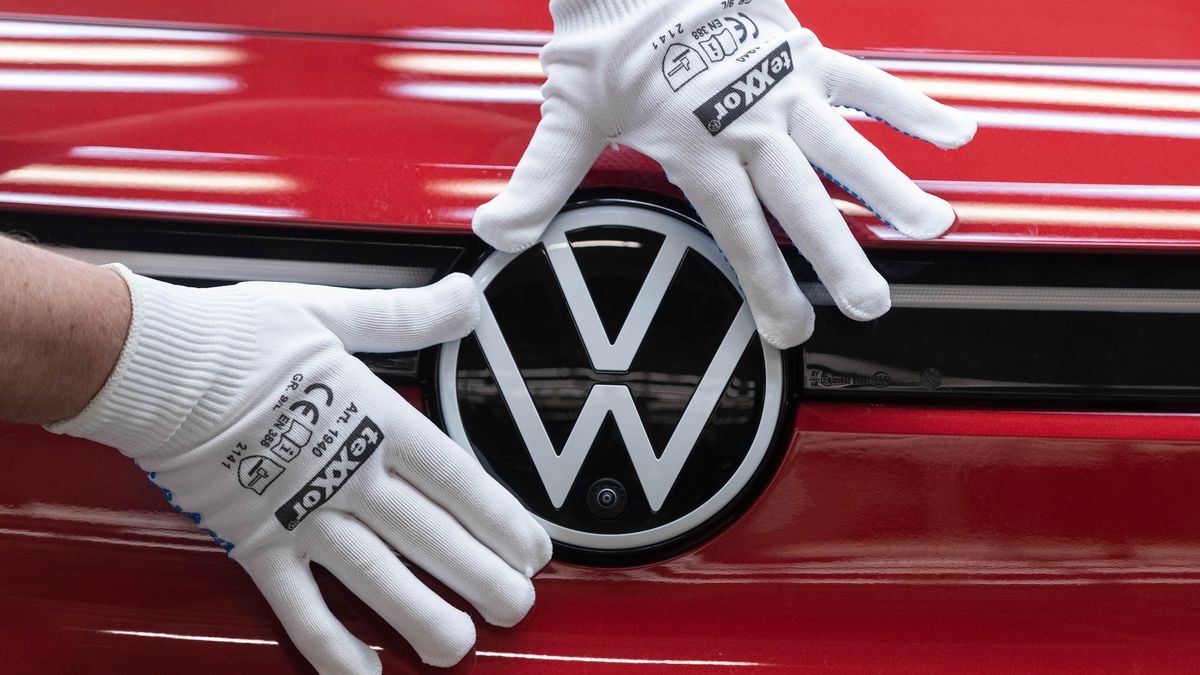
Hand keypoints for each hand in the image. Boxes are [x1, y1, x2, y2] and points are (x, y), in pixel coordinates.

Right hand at [48, 268, 551, 672]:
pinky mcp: (256, 542)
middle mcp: (347, 473)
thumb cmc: (237, 337)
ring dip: (420, 614)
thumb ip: (405, 316)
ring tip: (458, 646)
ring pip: (375, 577)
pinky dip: (329, 644)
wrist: (152, 364)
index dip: (499, 517)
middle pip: (429, 534)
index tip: (533, 549)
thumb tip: (465, 296)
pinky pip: (298, 605)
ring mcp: (302, 514)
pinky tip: (360, 672)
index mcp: (373, 418)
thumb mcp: (334, 312)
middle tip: (518, 607)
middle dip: (480, 575)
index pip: (454, 478)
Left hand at [473, 0, 975, 347]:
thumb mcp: (568, 113)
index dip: (767, 286)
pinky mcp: (806, 52)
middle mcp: (750, 125)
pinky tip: (955, 136)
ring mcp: (784, 88)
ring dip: (891, 188)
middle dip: (837, 256)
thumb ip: (540, 183)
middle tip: (873, 302)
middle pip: (802, 202)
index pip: (739, 234)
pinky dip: (910, 107)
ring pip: (848, 147)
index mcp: (698, 150)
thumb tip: (495, 234)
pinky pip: (868, 82)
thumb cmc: (607, 36)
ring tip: (933, 225)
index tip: (793, 330)